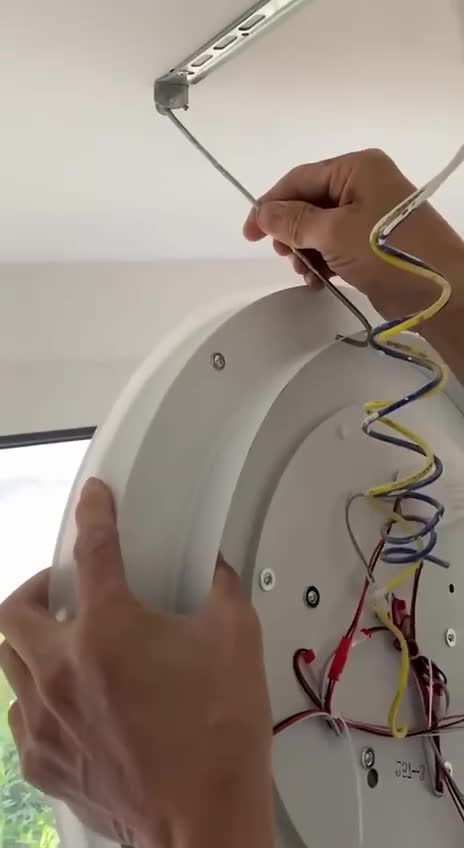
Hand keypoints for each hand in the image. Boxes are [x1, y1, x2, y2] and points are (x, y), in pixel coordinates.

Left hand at [0, 478, 273, 847]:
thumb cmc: (217, 740)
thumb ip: (221, 590)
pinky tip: (65, 699)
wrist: (204, 820)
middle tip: (63, 588)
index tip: (93, 502)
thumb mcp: (237, 640)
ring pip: (7, 662)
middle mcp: (65, 670)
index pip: (93, 549)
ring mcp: (49, 719)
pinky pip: (19, 717)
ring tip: (62, 640)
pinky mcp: (47, 761)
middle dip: (36, 587)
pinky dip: (35, 697)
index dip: (94, 514)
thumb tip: (214, 573)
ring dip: (30, 641)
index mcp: (109, 631)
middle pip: (15, 608)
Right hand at [243, 148, 463, 320]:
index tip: (249, 234)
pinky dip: (322, 262)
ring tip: (305, 272)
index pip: (300, 179)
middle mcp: (362, 185)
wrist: (438, 291)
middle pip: (308, 204)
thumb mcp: (334, 232)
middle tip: (285, 256)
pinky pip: (334, 246)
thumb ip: (294, 221)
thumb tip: (262, 213)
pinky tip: (318, 281)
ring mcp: (368, 215)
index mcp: (356, 168)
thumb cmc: (387, 252)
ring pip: (319, 229)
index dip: (270, 204)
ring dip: (305, 251)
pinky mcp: (371, 244)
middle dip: (291, 231)